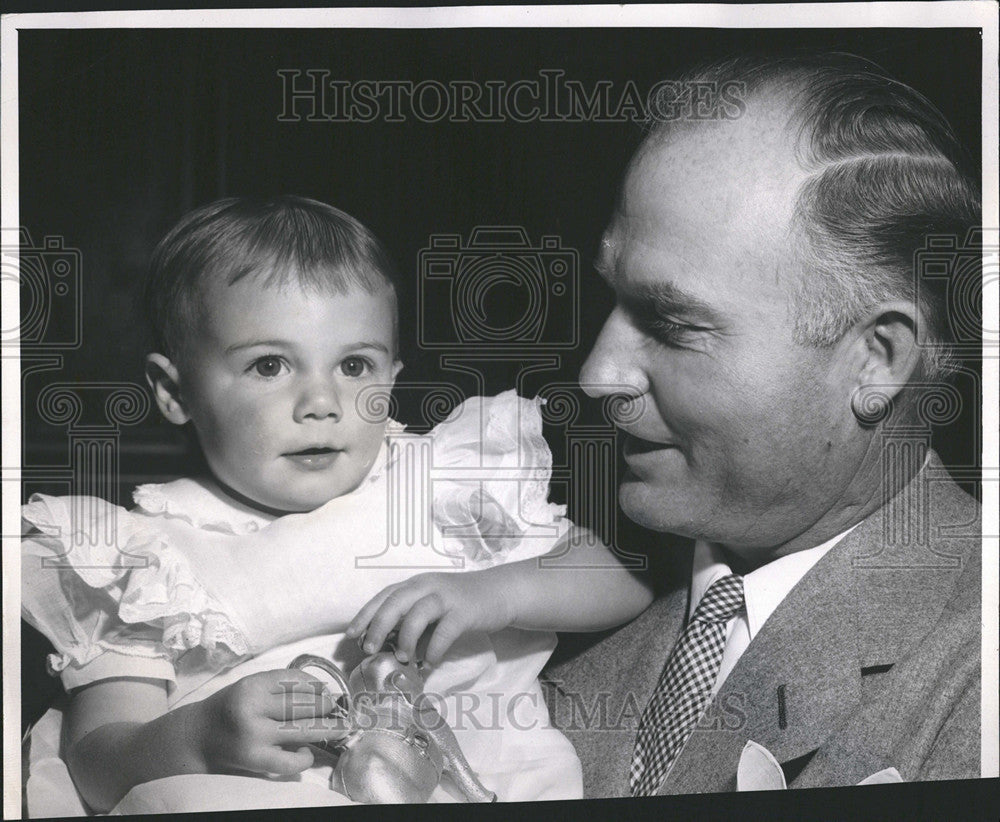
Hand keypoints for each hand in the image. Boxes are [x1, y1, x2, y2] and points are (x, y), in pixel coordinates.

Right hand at [194, 669, 349, 775]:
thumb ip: (281, 686)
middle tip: (339, 707)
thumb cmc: (230, 708)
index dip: (317, 685)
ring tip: (342, 726)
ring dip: (327, 728)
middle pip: (303, 705)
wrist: (197, 738)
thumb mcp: (251, 687)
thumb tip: (322, 691)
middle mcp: (253, 709)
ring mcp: (255, 737)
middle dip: (326, 706)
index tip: (328, 690)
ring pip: (303, 729)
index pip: (295, 681)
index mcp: (252, 686)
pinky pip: (290, 760)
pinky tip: (307, 751)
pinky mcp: (256, 760)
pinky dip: (305, 757)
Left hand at [346, 571, 513, 664]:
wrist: (501, 592)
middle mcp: (429, 586)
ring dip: (405, 638)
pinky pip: (445, 631)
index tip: (351, 635)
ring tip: (404, 658)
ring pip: (418, 613)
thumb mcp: (433, 606)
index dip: (366, 614)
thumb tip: (388, 646)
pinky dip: (434, 648)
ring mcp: (448, 597)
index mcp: (418, 584)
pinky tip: (430, 661)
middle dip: (378, 626)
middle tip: (370, 649)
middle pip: (396, 602)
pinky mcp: (465, 611)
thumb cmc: (462, 603)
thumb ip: (413, 620)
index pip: (385, 595)